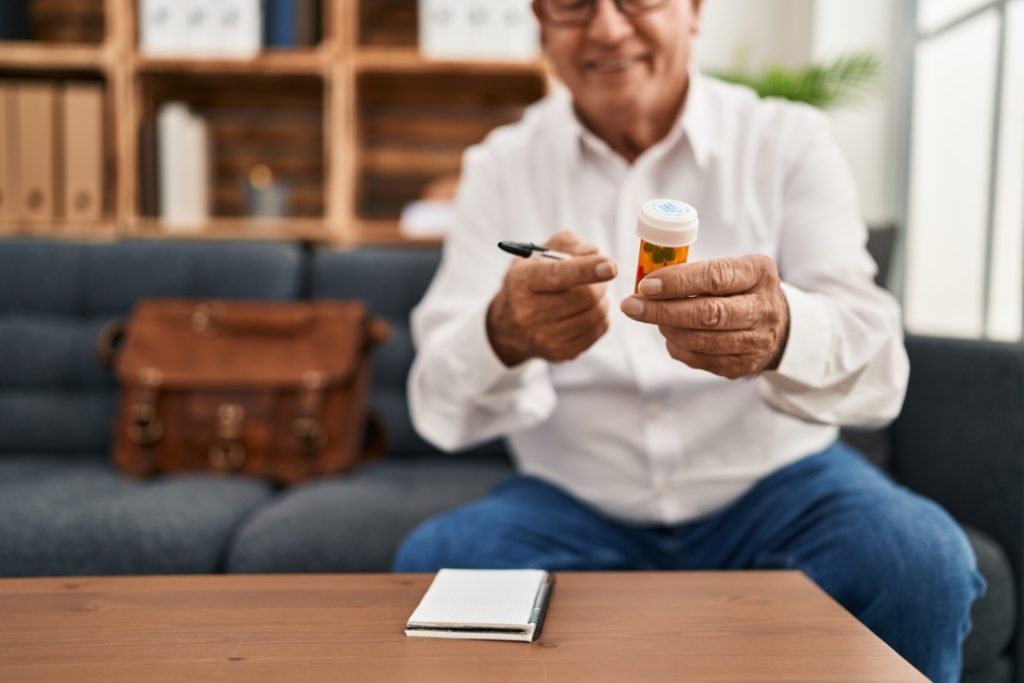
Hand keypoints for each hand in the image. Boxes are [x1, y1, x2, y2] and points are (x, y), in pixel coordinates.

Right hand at [487, 231, 616, 366]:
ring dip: (602, 300)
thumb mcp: (537, 255)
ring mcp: (543, 337)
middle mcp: (528, 312)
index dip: (586, 270)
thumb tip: (593, 252)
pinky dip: (601, 317)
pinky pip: (598, 331)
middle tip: (598, 276)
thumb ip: (567, 244)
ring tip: (591, 294)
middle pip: (585, 296)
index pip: (558, 275)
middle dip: (599, 283)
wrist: (507, 327)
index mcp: (522, 281)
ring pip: (595, 314)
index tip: (610, 266)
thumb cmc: (528, 283)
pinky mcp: (560, 353)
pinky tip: (588, 311)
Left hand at [619, 255, 789, 378]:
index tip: (646, 285)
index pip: (714, 278)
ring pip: (701, 340)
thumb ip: (697, 273)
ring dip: (667, 328)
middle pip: (707, 313)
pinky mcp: (743, 365)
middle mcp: (763, 308)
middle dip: (662, 310)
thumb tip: (648, 282)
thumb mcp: (732, 269)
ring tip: (648, 316)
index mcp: (759, 274)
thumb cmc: (742, 289)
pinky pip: (700, 359)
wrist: (777, 323)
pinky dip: (677, 346)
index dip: (677, 282)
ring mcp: (756, 341)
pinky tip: (668, 334)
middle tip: (631, 306)